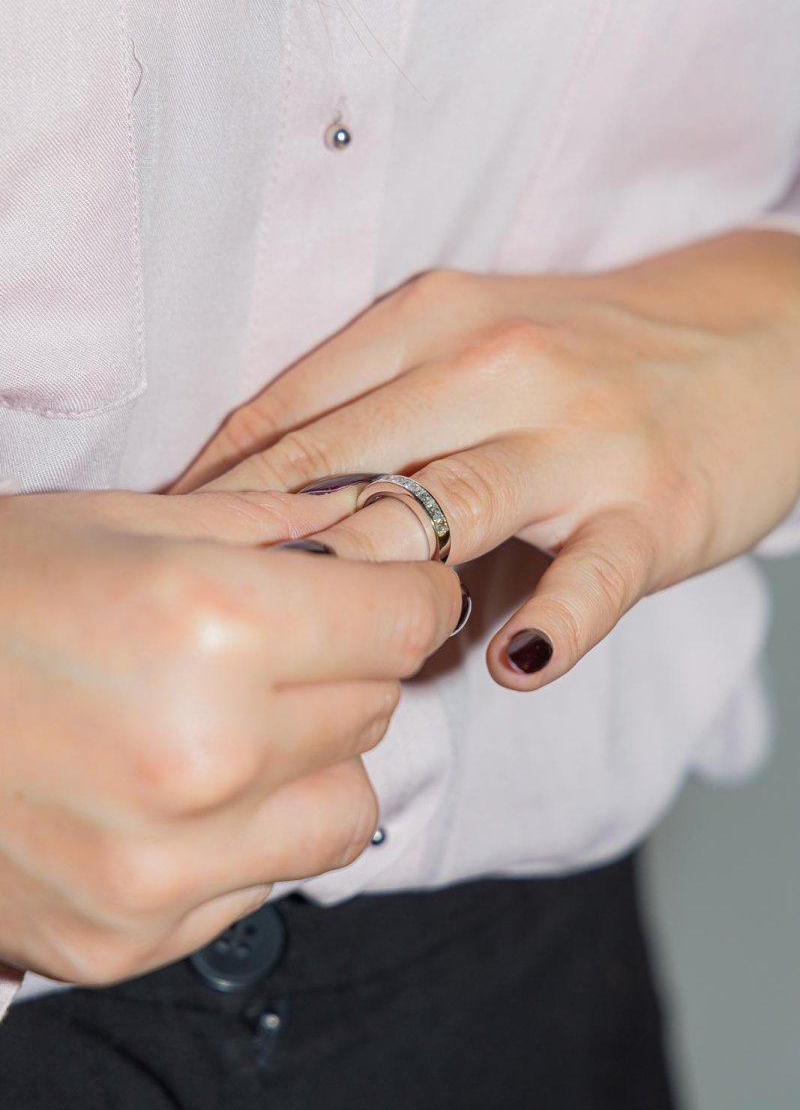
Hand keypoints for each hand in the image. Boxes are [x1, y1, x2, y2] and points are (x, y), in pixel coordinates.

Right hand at [0, 489, 461, 982]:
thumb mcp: (121, 522)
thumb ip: (270, 524)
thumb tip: (374, 530)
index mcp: (210, 622)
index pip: (403, 619)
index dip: (408, 591)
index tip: (395, 587)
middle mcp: (203, 754)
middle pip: (377, 706)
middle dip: (348, 663)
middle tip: (280, 641)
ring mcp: (164, 862)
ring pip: (345, 805)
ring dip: (314, 757)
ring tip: (232, 721)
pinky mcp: (128, 935)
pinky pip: (265, 879)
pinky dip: (248, 832)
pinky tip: (174, 788)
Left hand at [176, 231, 799, 689]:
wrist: (761, 339)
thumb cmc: (594, 355)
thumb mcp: (480, 343)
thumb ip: (384, 414)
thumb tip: (273, 524)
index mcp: (436, 319)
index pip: (293, 409)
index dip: (215, 488)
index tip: (163, 550)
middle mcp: (499, 364)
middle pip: (349, 460)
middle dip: (264, 545)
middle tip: (194, 620)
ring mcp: (579, 436)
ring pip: (448, 509)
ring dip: (371, 582)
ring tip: (314, 647)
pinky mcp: (654, 507)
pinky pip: (589, 577)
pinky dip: (549, 622)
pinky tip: (510, 663)